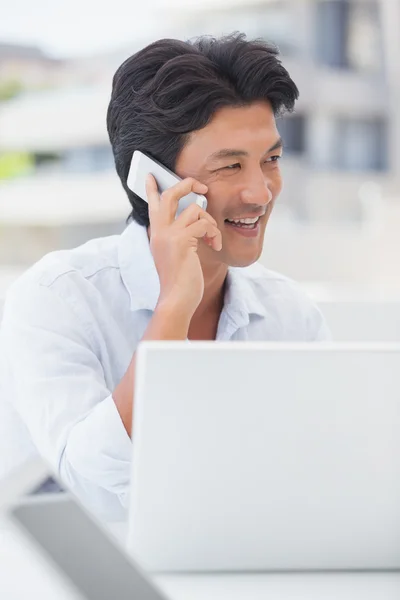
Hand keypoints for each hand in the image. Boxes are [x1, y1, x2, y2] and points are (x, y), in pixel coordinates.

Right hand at [146, 174, 221, 319]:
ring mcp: (169, 236)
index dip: (152, 188)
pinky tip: (215, 247)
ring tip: (212, 239)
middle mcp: (159, 232)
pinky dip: (215, 234)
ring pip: (194, 210)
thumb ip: (180, 236)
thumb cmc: (180, 281)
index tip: (152, 175)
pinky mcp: (182, 241)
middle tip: (202, 187)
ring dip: (210, 222)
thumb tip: (195, 218)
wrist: (177, 299)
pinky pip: (205, 224)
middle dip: (187, 185)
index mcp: (157, 235)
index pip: (152, 205)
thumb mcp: (176, 255)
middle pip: (170, 195)